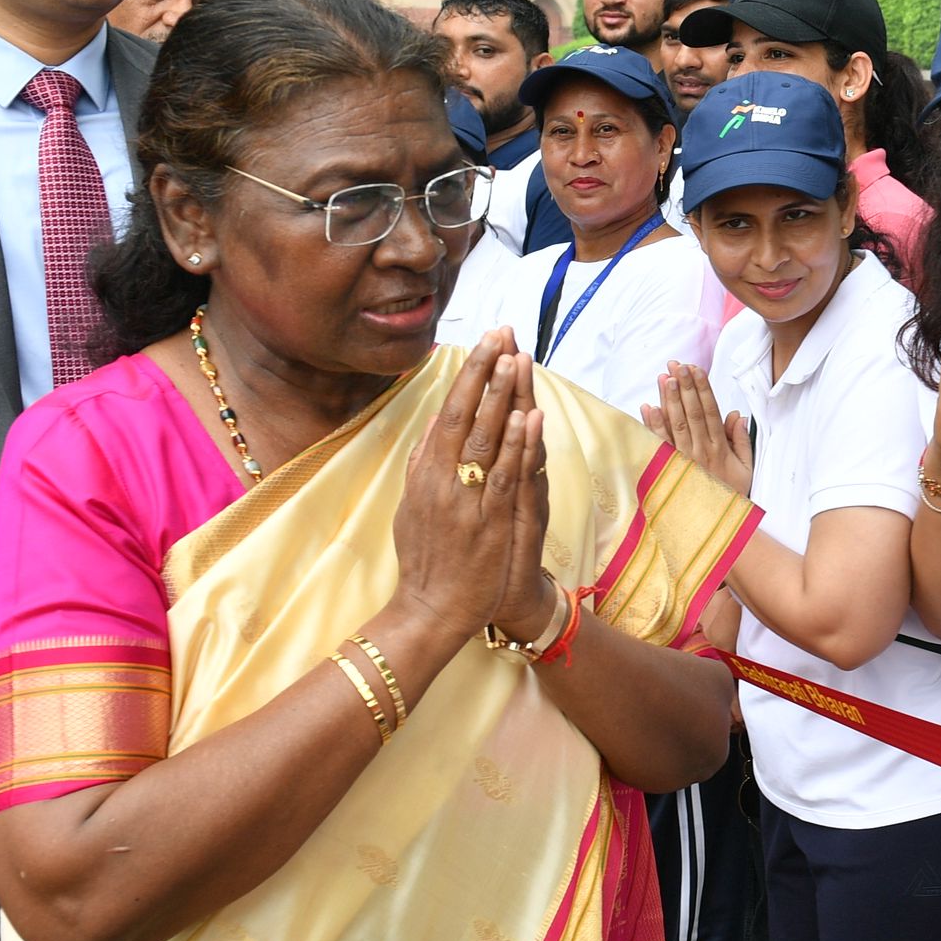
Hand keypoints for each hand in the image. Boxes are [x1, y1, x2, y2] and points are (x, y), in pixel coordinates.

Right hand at [393, 330, 550, 645]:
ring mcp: (467, 500)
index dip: (470, 374)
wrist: (432, 609)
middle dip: (486, 371)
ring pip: (487, 440)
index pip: (451, 410)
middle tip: (502, 331)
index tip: (487, 340)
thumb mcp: (413, 504)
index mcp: (428, 472)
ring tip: (516, 358)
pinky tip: (527, 418)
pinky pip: (506, 478)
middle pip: (467, 415)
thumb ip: (423, 461)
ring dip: (502, 398)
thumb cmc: (427, 557)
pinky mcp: (490, 524)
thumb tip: (436, 419)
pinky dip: (517, 447)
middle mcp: (444, 480)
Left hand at [649, 363, 752, 499]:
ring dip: (669, 398)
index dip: (702, 388)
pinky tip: (648, 407)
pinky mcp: (670, 469)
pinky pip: (660, 444)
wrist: (716, 525)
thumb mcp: (746, 469)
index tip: (696, 369)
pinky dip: (653, 425)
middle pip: (691, 411)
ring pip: (676, 423)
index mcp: (720, 447)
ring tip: (664, 377)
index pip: (710, 410)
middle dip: (684, 386)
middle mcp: (701, 450)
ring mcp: (684, 460)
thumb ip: (741, 440)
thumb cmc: (731, 496)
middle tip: (676, 364)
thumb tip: (736, 414)